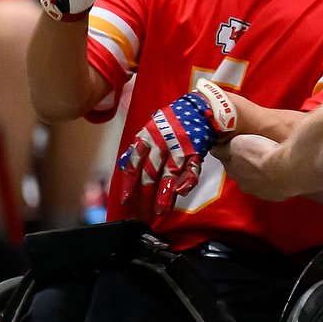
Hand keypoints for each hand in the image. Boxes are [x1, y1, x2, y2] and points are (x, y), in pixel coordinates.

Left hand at [116, 79, 236, 217]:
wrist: (200, 107)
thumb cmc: (172, 120)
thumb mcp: (151, 128)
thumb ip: (137, 146)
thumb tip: (122, 164)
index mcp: (148, 137)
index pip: (135, 163)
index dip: (129, 183)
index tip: (125, 201)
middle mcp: (162, 142)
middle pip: (151, 172)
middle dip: (146, 195)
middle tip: (142, 215)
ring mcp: (180, 146)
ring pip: (171, 172)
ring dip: (165, 194)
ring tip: (161, 211)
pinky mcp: (197, 150)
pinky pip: (192, 168)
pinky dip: (188, 180)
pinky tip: (182, 192)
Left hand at [212, 133, 288, 201]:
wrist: (285, 170)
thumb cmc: (260, 156)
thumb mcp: (236, 144)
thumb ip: (225, 148)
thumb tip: (215, 149)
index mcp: (233, 171)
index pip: (227, 161)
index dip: (230, 153)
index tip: (233, 146)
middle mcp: (245, 185)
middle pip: (242, 173)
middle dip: (246, 165)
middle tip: (253, 153)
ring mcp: (262, 192)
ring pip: (258, 181)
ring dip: (261, 173)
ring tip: (269, 161)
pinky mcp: (278, 195)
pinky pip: (274, 185)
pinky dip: (275, 179)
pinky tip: (280, 170)